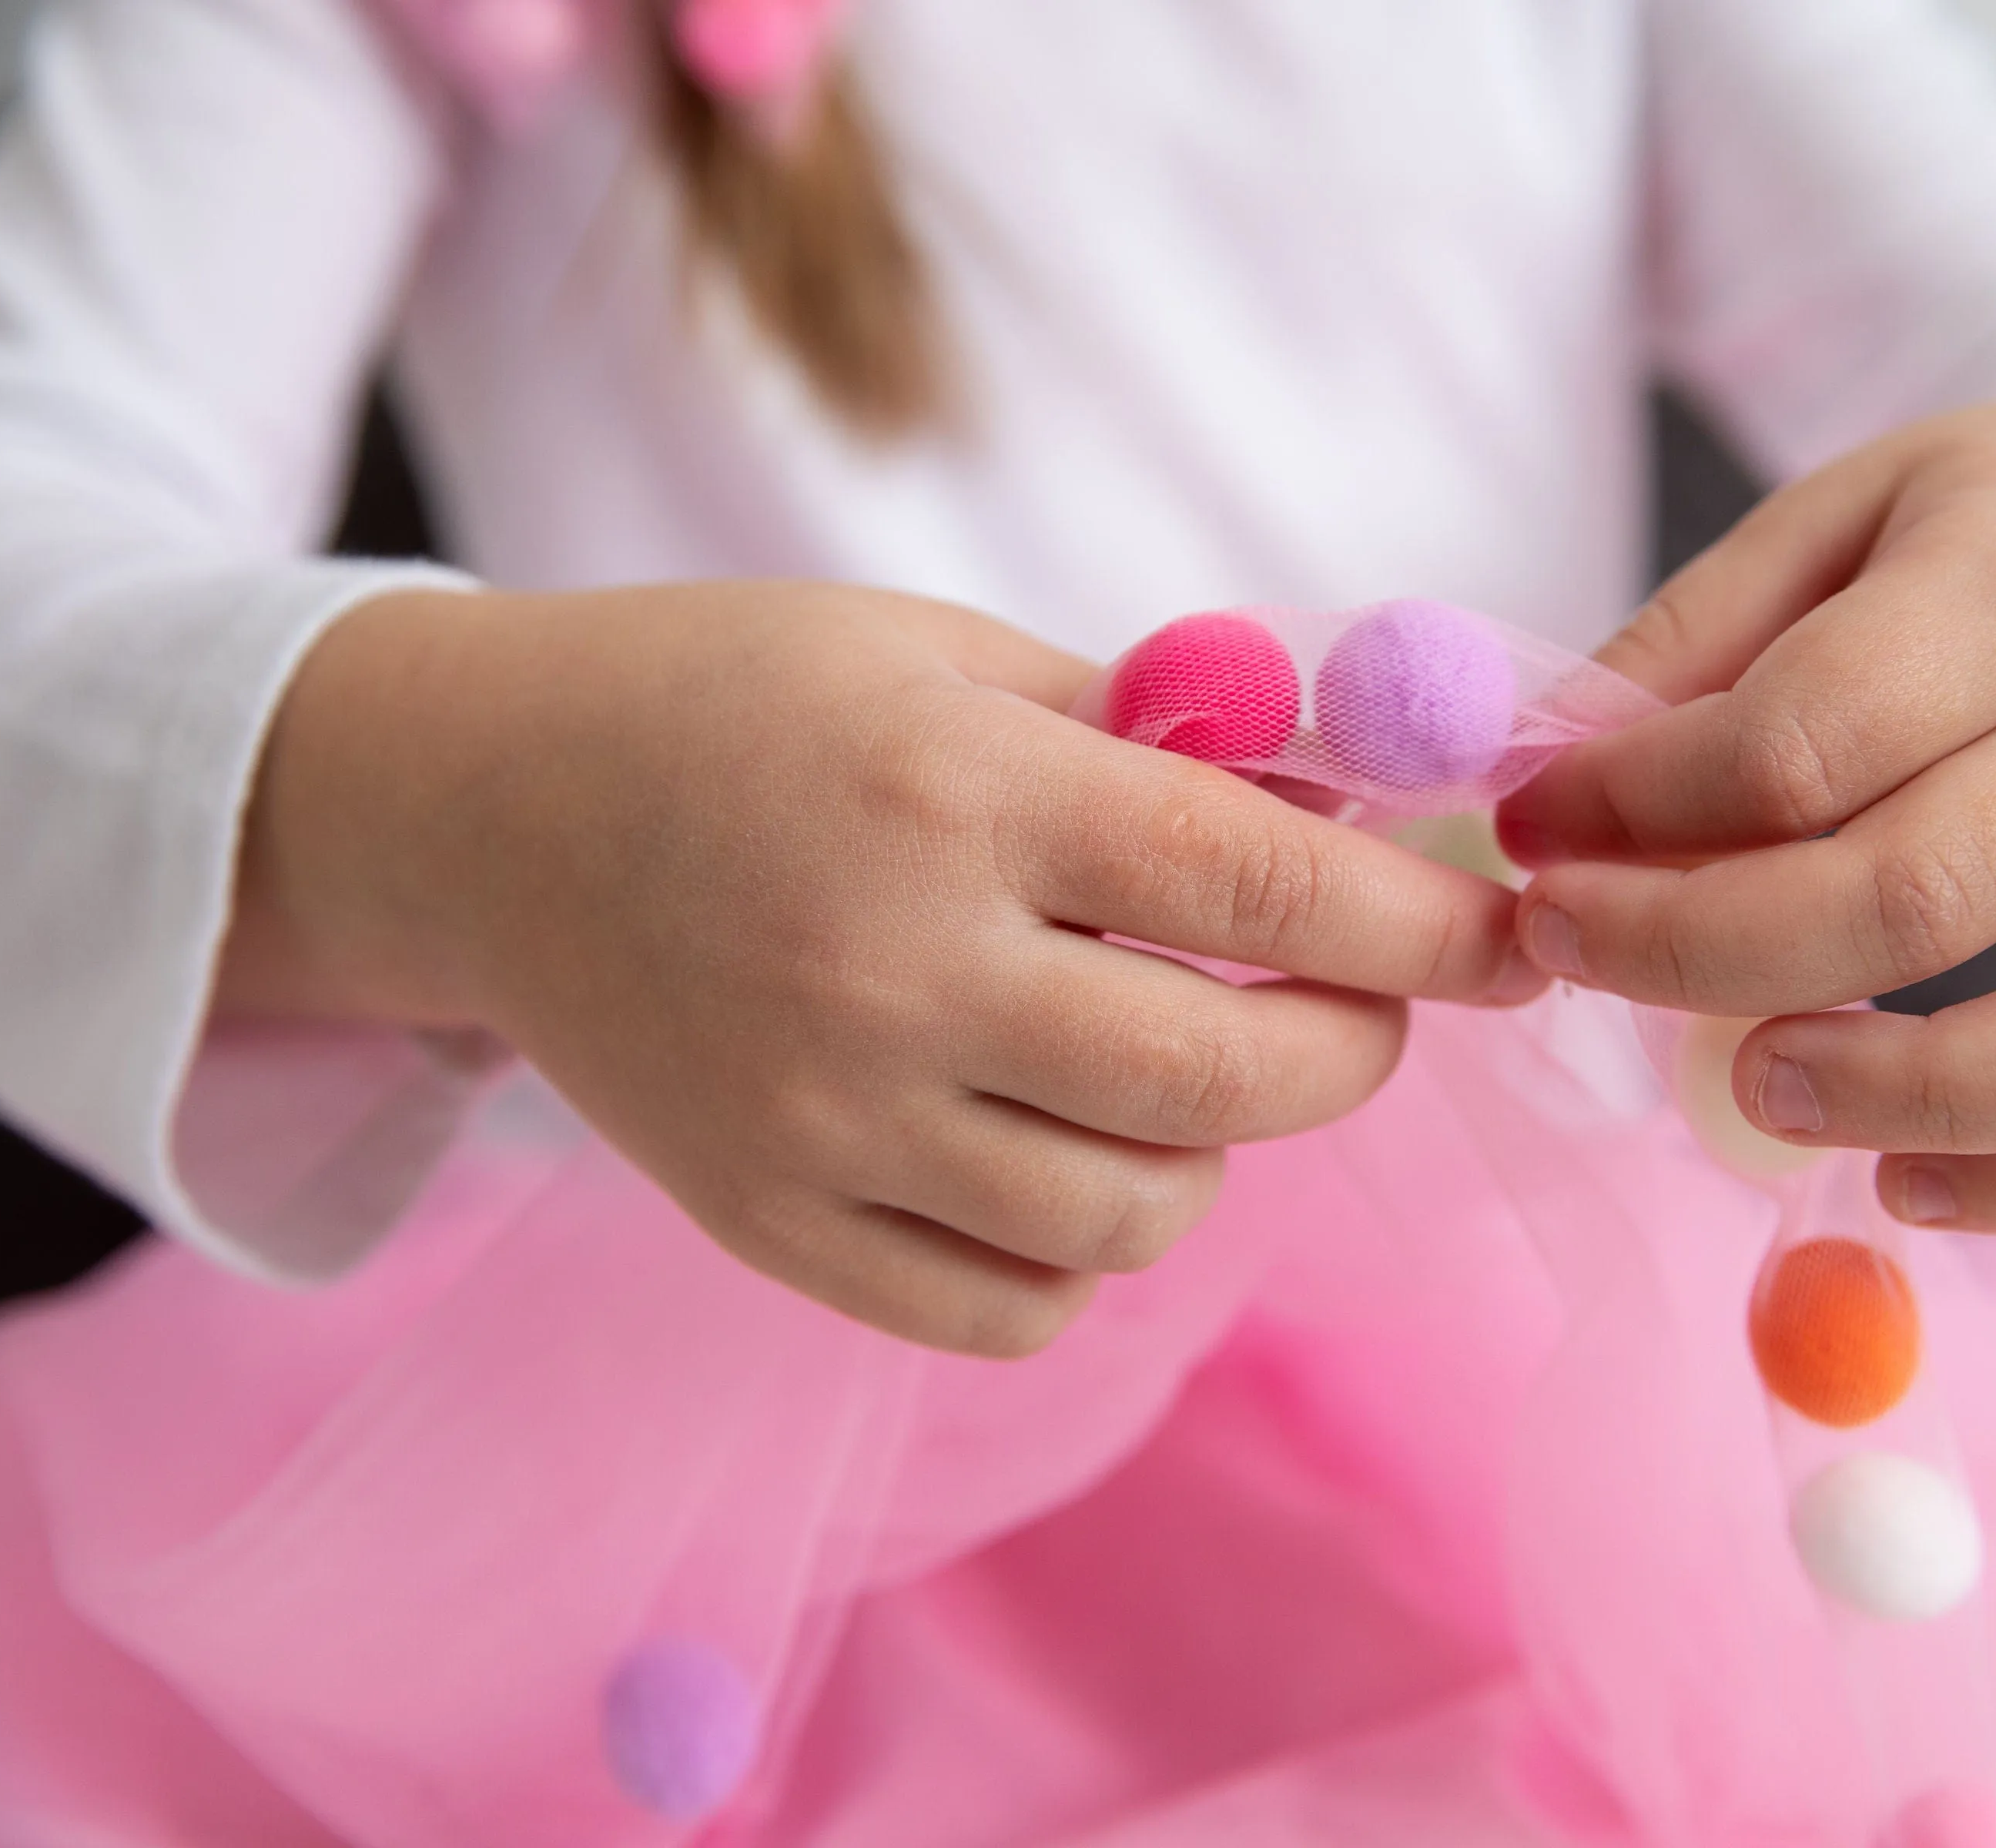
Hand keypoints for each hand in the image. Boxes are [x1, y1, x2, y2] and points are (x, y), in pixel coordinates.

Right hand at [223, 582, 1535, 1352]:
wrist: (487, 810)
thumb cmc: (739, 699)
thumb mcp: (948, 655)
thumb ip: (1150, 737)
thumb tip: (1354, 806)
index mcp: (952, 787)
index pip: (1254, 874)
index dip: (1419, 919)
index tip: (1507, 935)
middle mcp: (890, 967)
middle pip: (1221, 1074)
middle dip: (1350, 1046)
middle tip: (1360, 1002)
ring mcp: (823, 1119)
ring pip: (1132, 1216)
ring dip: (1207, 1146)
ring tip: (1166, 1059)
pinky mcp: (769, 1224)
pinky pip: (1008, 1306)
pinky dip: (1079, 1253)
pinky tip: (1056, 1150)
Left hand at [1497, 390, 1995, 1231]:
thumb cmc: (1978, 536)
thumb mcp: (1825, 519)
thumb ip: (1690, 642)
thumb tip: (1549, 783)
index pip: (1809, 733)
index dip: (1639, 804)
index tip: (1534, 829)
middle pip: (1918, 893)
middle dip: (1704, 951)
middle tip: (1572, 950)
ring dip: (1904, 1094)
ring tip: (1756, 1090)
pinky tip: (1904, 1182)